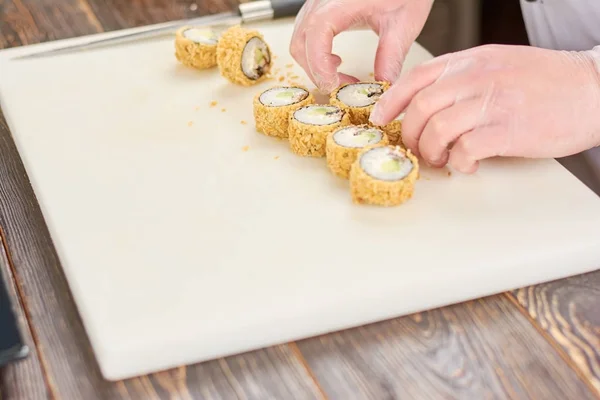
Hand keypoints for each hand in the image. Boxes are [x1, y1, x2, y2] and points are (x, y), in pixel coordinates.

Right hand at [289, 0, 433, 92]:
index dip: (319, 64)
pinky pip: (306, 34)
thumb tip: (383, 85)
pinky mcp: (320, 7)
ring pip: (300, 40)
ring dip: (314, 64)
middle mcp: (322, 0)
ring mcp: (318, 3)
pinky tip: (335, 60)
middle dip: (316, 71)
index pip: (316, 34)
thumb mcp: (404, 22)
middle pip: (301, 42)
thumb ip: (391, 56)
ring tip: (340, 76)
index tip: (333, 85)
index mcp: (340, 1)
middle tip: (340, 87)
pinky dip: (315, 53)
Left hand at [369, 44, 599, 172]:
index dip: (390, 100)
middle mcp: (478, 78)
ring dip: (430, 151)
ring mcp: (494, 103)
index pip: (416, 77)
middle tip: (414, 148)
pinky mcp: (509, 130)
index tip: (380, 119)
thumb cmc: (547, 81)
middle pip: (420, 106)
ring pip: (437, 129)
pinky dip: (458, 161)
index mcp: (472, 61)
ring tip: (440, 158)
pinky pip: (466, 149)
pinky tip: (468, 164)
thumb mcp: (499, 64)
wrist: (595, 88)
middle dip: (408, 133)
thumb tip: (428, 103)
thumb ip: (464, 78)